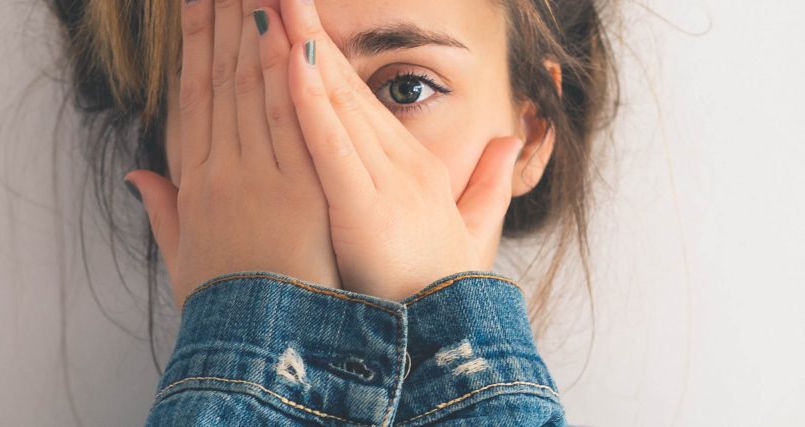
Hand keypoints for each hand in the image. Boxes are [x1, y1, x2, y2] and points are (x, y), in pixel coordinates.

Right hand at [125, 0, 339, 306]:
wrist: (255, 348)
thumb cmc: (228, 308)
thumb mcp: (183, 260)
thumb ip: (163, 213)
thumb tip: (138, 177)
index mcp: (197, 185)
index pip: (195, 98)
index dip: (195, 46)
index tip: (197, 4)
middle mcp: (221, 173)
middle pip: (220, 80)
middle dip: (221, 19)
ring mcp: (255, 178)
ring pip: (251, 89)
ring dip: (251, 30)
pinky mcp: (294, 191)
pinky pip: (289, 123)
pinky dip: (285, 76)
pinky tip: (285, 35)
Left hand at [272, 0, 525, 300]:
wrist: (448, 343)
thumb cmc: (439, 293)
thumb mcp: (470, 232)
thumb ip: (489, 185)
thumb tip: (514, 143)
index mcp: (410, 166)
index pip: (355, 96)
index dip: (323, 48)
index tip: (292, 12)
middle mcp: (397, 162)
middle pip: (340, 81)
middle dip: (303, 27)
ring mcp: (383, 179)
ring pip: (333, 97)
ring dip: (298, 42)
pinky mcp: (364, 204)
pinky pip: (329, 140)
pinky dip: (308, 96)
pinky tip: (290, 56)